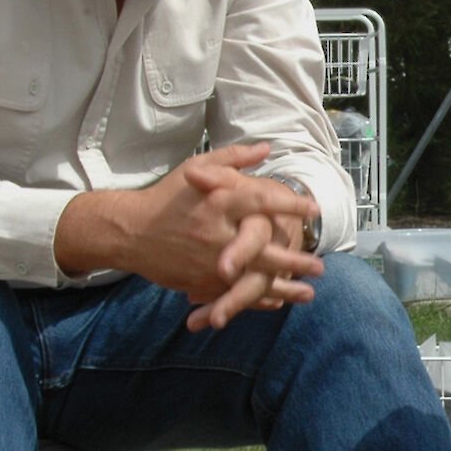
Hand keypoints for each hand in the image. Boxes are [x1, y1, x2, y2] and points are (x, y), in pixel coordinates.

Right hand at [54, 143, 322, 324]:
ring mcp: (208, 261)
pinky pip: (234, 294)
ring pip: (252, 278)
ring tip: (310, 292)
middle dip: (294, 259)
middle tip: (320, 265)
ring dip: (284, 287)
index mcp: (217, 201)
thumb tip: (267, 149)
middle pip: (263, 249)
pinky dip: (257, 300)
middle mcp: (216, 233)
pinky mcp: (200, 282)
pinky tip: (279, 302)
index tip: (314, 208)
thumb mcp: (196, 168)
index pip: (260, 201)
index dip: (289, 204)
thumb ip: (234, 158)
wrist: (130, 232)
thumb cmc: (167, 196)